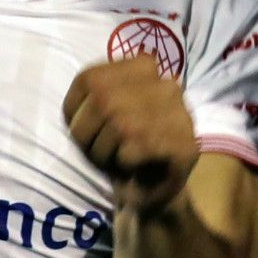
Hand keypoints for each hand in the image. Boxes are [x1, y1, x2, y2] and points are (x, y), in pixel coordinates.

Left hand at [63, 55, 199, 215]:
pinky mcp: (183, 144)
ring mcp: (177, 113)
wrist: (156, 190)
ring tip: (116, 159)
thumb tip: (81, 105)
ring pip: (119, 125)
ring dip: (105, 152)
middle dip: (87, 134)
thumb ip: (95, 94)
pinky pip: (133, 149)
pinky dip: (123, 163)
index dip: (74, 111)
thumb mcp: (106, 111)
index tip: (86, 129)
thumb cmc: (125, 147)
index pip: (88, 79)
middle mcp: (164, 84)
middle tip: (99, 151)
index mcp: (143, 67)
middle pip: (101, 101)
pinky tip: (135, 166)